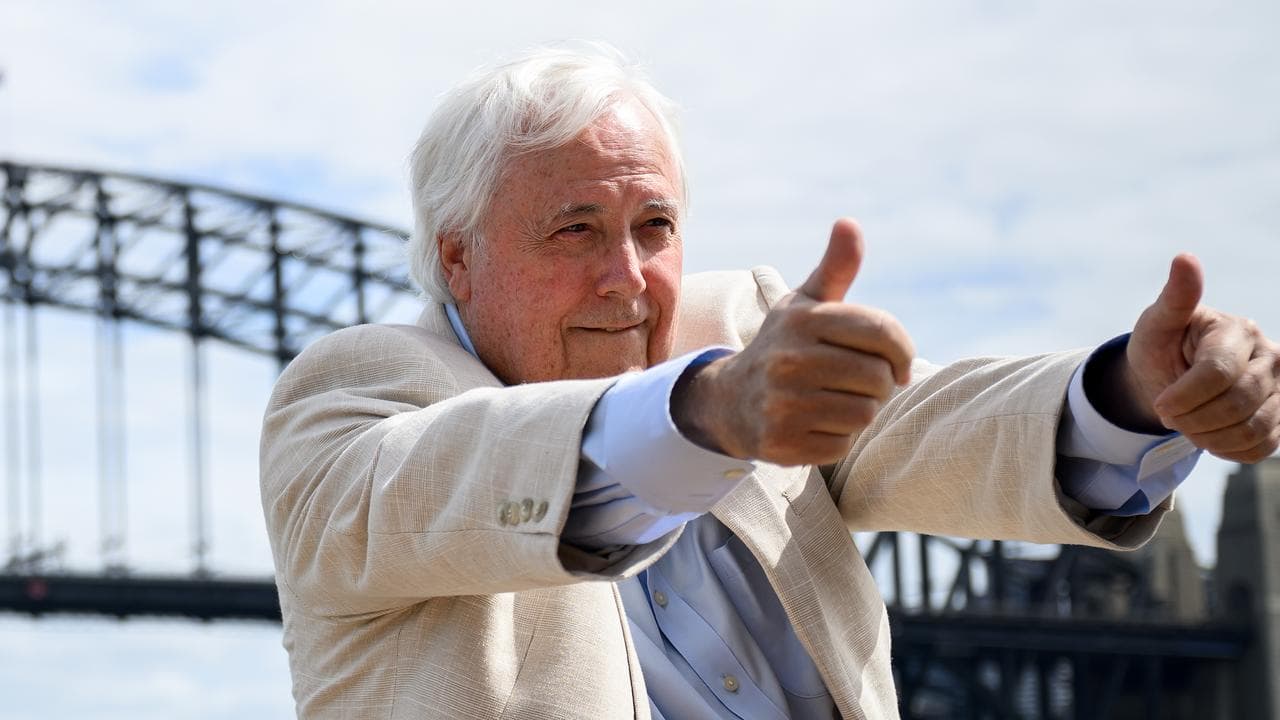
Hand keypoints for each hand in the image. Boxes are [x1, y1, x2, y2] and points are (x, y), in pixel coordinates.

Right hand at [672, 218, 914, 465]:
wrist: (732, 401)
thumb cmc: (786, 346)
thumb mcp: (807, 304)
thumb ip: (836, 267)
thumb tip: (849, 222)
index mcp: (802, 320)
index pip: (883, 332)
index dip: (902, 350)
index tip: (897, 361)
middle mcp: (788, 360)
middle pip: (879, 378)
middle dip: (879, 384)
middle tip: (859, 383)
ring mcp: (782, 404)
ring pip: (864, 413)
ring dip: (861, 411)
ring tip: (836, 401)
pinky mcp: (782, 444)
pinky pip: (842, 445)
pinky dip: (839, 438)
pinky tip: (817, 423)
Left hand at [1123, 254, 1279, 462]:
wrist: (1173, 375)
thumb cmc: (1163, 345)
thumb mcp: (1157, 323)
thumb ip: (1175, 298)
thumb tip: (1185, 258)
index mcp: (1239, 331)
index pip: (1218, 372)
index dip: (1184, 396)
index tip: (1160, 404)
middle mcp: (1271, 357)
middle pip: (1237, 403)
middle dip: (1193, 418)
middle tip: (1169, 415)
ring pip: (1252, 429)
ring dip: (1208, 437)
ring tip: (1187, 424)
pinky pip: (1262, 447)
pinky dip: (1228, 449)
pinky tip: (1209, 435)